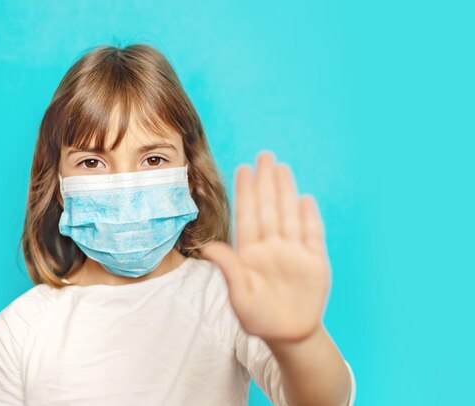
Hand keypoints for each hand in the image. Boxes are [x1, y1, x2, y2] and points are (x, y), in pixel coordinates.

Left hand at [200, 151, 331, 342]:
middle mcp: (271, 247)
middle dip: (266, 182)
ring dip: (286, 191)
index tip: (243, 169)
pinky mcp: (314, 262)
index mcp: (250, 253)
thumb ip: (229, 270)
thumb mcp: (239, 297)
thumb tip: (208, 247)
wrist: (290, 336)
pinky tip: (304, 199)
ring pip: (289, 215)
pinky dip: (309, 217)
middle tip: (263, 155)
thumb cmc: (259, 318)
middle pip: (269, 208)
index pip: (248, 216)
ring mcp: (294, 252)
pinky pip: (312, 235)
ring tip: (281, 168)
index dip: (246, 192)